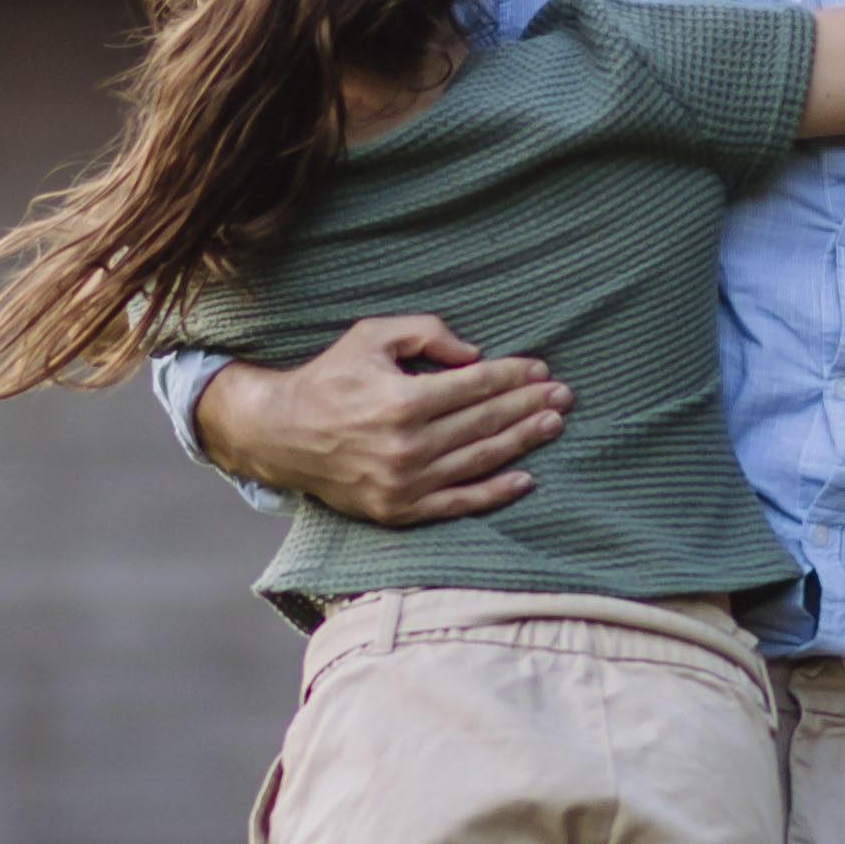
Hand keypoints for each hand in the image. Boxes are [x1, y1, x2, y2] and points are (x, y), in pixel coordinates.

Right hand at [189, 314, 562, 525]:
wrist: (281, 436)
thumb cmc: (329, 379)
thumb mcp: (370, 336)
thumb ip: (424, 333)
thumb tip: (474, 354)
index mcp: (402, 401)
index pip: (475, 387)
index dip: (513, 377)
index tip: (540, 370)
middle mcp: (407, 446)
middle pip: (485, 423)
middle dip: (528, 406)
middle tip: (563, 396)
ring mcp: (405, 483)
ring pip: (480, 461)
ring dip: (522, 442)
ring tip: (553, 425)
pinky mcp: (400, 510)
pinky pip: (459, 503)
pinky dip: (495, 492)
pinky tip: (525, 478)